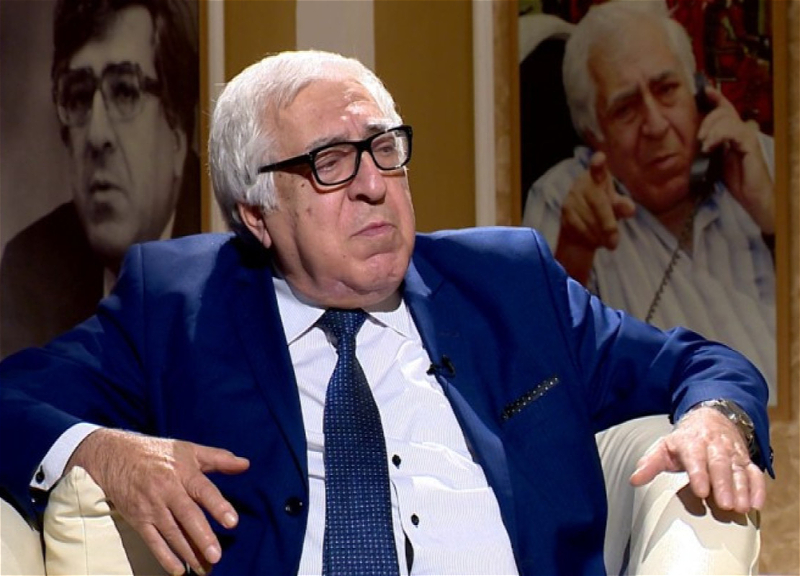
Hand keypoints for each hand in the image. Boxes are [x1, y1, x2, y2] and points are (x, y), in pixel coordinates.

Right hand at [66, 429, 249, 574]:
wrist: (115, 455)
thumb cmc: (159, 453)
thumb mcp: (189, 450)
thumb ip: (219, 458)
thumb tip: (246, 464)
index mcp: (183, 472)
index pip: (203, 490)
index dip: (218, 506)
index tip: (232, 522)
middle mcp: (167, 490)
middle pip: (187, 516)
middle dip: (202, 537)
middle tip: (216, 556)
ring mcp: (151, 507)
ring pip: (172, 533)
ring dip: (188, 553)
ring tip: (205, 568)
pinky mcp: (138, 519)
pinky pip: (152, 541)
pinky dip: (165, 557)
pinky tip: (178, 571)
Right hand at [554, 151, 635, 284]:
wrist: (579, 227)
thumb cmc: (604, 209)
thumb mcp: (617, 206)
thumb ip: (623, 206)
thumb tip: (629, 209)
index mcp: (599, 176)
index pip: (598, 167)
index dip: (598, 163)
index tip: (600, 158)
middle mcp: (583, 183)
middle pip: (598, 203)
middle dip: (607, 223)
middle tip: (615, 242)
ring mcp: (571, 196)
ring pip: (589, 219)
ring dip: (600, 235)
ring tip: (609, 242)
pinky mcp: (564, 211)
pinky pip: (579, 227)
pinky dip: (590, 238)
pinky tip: (595, 241)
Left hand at [630, 407, 764, 513]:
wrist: (710, 419)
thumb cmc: (684, 440)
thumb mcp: (664, 447)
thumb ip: (650, 464)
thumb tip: (634, 480)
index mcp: (691, 443)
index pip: (695, 458)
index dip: (699, 474)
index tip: (700, 492)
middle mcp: (714, 446)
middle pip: (720, 464)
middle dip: (723, 485)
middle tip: (724, 505)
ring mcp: (732, 453)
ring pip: (738, 470)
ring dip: (741, 489)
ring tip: (741, 508)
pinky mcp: (745, 459)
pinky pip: (754, 473)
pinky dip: (758, 488)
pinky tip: (757, 504)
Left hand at [697, 86, 773, 233]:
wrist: (750, 197)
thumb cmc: (733, 181)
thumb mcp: (713, 161)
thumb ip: (706, 148)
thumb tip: (691, 141)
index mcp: (731, 133)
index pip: (724, 109)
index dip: (715, 97)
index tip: (703, 90)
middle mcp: (741, 131)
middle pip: (723, 111)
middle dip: (708, 118)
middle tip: (699, 136)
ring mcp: (747, 137)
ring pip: (728, 119)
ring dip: (712, 128)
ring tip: (704, 143)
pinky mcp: (750, 145)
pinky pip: (734, 131)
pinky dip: (720, 135)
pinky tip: (710, 146)